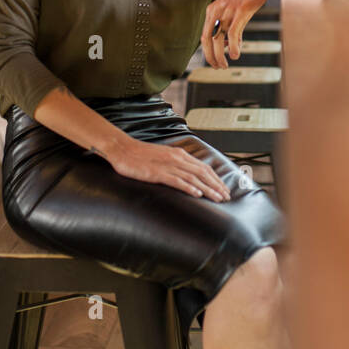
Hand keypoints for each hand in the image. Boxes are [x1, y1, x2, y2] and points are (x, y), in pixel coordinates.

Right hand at [106, 134, 230, 202]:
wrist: (122, 149)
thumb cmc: (140, 155)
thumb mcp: (163, 157)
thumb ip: (176, 164)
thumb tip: (188, 175)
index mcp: (179, 154)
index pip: (203, 167)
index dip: (216, 178)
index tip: (224, 188)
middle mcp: (177, 158)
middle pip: (203, 172)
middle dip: (217, 185)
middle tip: (226, 196)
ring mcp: (168, 165)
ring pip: (194, 178)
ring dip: (208, 189)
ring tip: (218, 198)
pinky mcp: (157, 172)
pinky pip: (176, 180)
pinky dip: (189, 187)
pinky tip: (197, 194)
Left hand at [201, 0, 274, 68]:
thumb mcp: (235, 10)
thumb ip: (229, 26)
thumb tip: (229, 45)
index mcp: (212, 10)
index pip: (204, 36)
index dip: (207, 52)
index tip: (214, 62)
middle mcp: (217, 10)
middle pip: (207, 39)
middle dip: (210, 56)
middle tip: (218, 67)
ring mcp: (228, 11)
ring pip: (218, 38)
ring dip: (220, 55)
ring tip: (225, 65)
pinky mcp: (240, 11)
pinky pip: (233, 32)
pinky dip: (233, 46)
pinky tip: (236, 55)